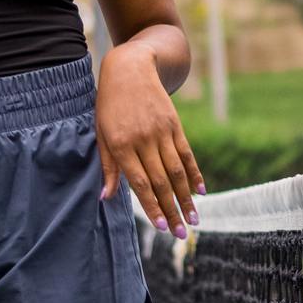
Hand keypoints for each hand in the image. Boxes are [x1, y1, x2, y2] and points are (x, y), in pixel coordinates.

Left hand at [97, 44, 203, 237]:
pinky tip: (201, 191)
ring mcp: (162, 132)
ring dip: (186, 198)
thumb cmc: (109, 105)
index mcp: (122, 145)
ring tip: (195, 219)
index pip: (141, 183)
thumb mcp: (101, 133)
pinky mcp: (174, 125)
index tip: (161, 227)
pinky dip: (194, 173)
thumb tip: (106, 198)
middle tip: (181, 234)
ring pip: (177, 171)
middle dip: (172, 211)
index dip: (152, 207)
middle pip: (161, 182)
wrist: (131, 68)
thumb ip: (108, 166)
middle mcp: (144, 140)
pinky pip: (186, 153)